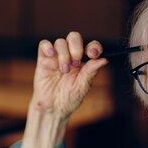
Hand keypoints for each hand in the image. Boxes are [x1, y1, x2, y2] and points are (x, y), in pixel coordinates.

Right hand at [21, 32, 108, 147]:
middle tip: (76, 62)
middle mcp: (70, 56)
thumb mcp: (82, 87)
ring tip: (64, 70)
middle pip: (74, 37)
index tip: (93, 54)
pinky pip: (44, 45)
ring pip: (60, 42)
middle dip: (76, 47)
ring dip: (64, 54)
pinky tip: (51, 54)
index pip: (91, 46)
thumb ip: (91, 72)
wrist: (52, 109)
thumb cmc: (69, 99)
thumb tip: (104, 60)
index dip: (94, 46)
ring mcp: (56, 57)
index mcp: (83, 62)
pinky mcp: (44, 60)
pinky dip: (47, 46)